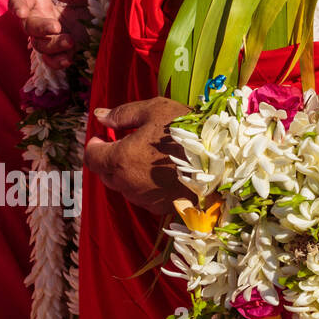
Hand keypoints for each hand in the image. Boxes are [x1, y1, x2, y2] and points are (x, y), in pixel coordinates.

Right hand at [8, 0, 99, 69]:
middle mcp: (39, 14)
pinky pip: (53, 59)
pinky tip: (70, 59)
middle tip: (56, 27)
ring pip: (40, 44)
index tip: (21, 12)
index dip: (17, 6)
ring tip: (71, 41)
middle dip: (39, 28)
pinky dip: (58, 62)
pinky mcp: (62, 46)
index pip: (18, 0)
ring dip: (52, 46)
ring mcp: (49, 32)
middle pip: (28, 26)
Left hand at [86, 98, 192, 214]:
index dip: (94, 145)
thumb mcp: (155, 110)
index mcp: (120, 159)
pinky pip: (141, 195)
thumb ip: (123, 114)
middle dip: (108, 157)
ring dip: (125, 171)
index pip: (91, 157)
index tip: (101, 136)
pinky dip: (142, 183)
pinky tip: (158, 170)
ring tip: (143, 155)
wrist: (226, 165)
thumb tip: (99, 116)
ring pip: (123, 186)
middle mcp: (127, 183)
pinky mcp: (160, 208)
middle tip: (122, 142)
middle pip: (104, 173)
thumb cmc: (188, 132)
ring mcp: (144, 199)